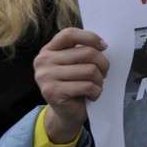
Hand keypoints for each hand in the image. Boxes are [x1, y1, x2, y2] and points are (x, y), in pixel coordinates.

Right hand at [34, 28, 109, 143]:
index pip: (69, 34)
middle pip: (86, 52)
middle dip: (103, 63)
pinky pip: (87, 86)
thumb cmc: (74, 84)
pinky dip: (96, 91)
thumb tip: (102, 45)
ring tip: (97, 85)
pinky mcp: (53, 92)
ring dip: (100, 80)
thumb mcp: (75, 64)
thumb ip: (82, 51)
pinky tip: (92, 95)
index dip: (90, 37)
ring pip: (89, 70)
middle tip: (104, 73)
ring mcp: (45, 77)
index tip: (104, 46)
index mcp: (48, 50)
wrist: (65, 113)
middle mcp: (43, 61)